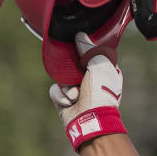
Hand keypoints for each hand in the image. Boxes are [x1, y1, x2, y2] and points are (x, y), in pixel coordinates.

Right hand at [49, 32, 125, 150]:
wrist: (90, 120)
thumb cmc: (100, 93)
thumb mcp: (100, 64)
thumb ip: (90, 48)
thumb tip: (79, 35)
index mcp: (103, 70)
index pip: (89, 54)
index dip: (83, 51)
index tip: (78, 48)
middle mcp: (89, 80)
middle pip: (71, 64)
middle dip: (71, 70)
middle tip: (75, 73)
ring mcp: (75, 90)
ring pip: (61, 78)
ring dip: (67, 87)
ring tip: (75, 95)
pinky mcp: (63, 101)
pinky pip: (54, 90)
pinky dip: (60, 96)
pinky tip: (69, 102)